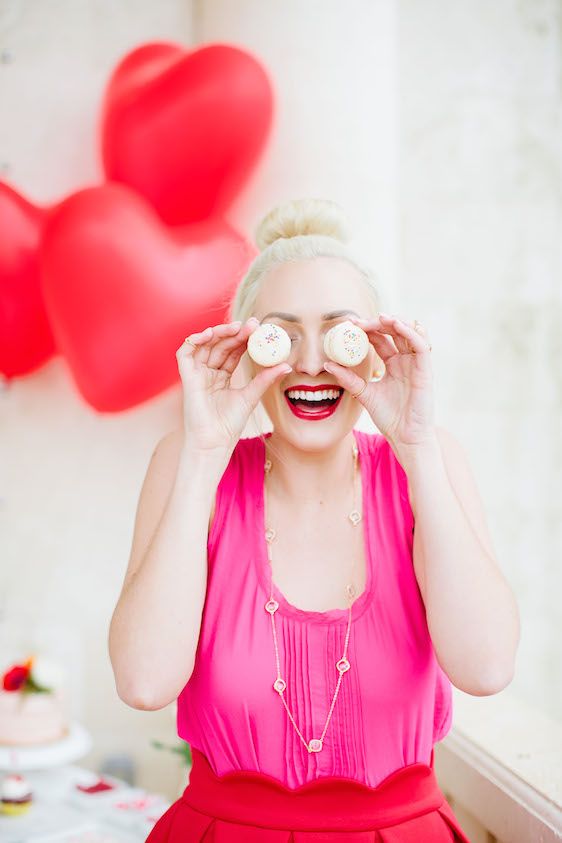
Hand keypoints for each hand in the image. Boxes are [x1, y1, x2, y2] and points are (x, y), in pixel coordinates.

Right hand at [176, 317, 292, 455]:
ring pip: (204, 345)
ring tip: (235, 327)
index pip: (232, 351)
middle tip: (251, 324)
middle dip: (234, 332)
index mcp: (222, 377)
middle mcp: (208, 373)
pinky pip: (185, 353)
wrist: (215, 442)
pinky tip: (209, 333)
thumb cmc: (230, 425)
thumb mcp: (251, 396)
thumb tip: (286, 365)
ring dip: (218, 333)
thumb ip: (265, 379)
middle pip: (220, 345)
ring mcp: (197, 375)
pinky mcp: (187, 378)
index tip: (258, 329)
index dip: (243, 339)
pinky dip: (194, 340)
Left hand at [324, 313, 436, 449]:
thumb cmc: (389, 418)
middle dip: (377, 322)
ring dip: (395, 321)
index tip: (349, 324)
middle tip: (359, 322)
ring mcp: (416, 363)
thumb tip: (327, 364)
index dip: (366, 329)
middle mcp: (405, 360)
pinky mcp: (425, 369)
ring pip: (410, 332)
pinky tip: (396, 325)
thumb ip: (348, 378)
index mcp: (393, 363)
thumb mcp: (363, 393)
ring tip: (379, 318)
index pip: (380, 338)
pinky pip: (421, 345)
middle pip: (394, 331)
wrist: (405, 437)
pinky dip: (410, 332)